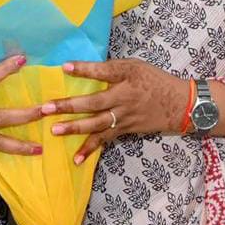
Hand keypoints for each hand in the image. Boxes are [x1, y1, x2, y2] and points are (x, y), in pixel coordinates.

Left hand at [41, 59, 190, 162]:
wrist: (179, 104)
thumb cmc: (155, 80)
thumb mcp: (137, 66)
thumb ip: (113, 68)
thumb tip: (85, 68)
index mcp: (127, 77)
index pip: (103, 71)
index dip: (84, 69)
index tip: (64, 67)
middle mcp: (124, 98)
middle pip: (94, 103)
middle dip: (69, 105)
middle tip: (45, 108)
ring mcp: (124, 117)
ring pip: (96, 124)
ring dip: (75, 128)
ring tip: (54, 131)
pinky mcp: (125, 130)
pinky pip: (105, 140)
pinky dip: (91, 149)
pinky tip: (76, 158)